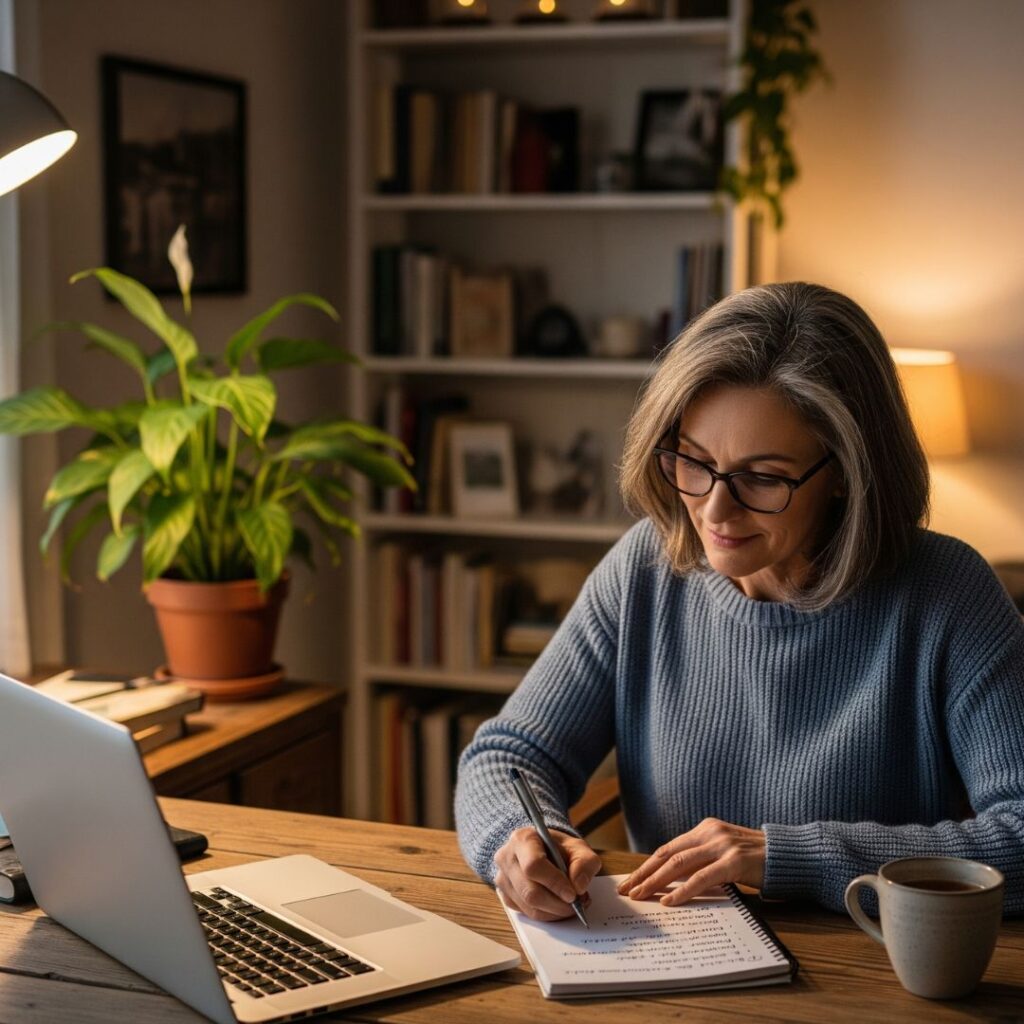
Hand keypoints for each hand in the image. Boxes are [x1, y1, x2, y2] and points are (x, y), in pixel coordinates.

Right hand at [494, 827, 601, 921]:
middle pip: (530, 891)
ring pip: (529, 906)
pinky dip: (547, 915)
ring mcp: (503, 878)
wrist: (543, 850)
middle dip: (557, 904)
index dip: (554, 883)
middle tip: (576, 904)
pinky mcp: (505, 896)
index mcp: (522, 839)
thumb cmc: (558, 848)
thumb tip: (579, 886)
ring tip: (571, 905)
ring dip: (555, 912)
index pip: (534, 865)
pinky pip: (527, 914)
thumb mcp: (577, 847)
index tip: (573, 894)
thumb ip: (584, 862)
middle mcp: (507, 857)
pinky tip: (558, 906)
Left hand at [617, 818, 765, 906]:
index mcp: (705, 829)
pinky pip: (702, 878)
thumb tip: (672, 881)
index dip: (646, 866)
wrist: (791, 855)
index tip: (630, 881)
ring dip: (656, 882)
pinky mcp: (735, 861)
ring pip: (679, 864)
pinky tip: (670, 902)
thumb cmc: (757, 860)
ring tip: (641, 896)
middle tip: (627, 891)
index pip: (668, 849)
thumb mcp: (725, 854)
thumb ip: (703, 861)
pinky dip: (683, 891)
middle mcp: (710, 832)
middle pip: (667, 855)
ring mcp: (722, 845)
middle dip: (644, 874)